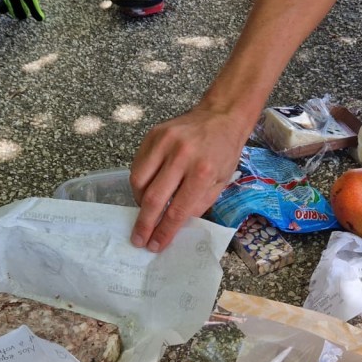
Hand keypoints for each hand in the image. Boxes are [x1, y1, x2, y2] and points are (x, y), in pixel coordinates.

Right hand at [129, 106, 251, 251]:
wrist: (221, 116)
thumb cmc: (223, 152)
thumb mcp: (221, 183)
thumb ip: (198, 205)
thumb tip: (174, 225)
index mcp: (202, 172)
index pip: (177, 210)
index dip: (164, 231)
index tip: (155, 245)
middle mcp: (181, 156)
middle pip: (153, 198)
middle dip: (144, 224)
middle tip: (138, 239)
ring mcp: (164, 143)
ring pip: (139, 181)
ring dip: (139, 202)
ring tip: (145, 212)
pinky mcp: (152, 134)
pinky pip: (137, 165)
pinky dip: (138, 182)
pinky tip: (146, 189)